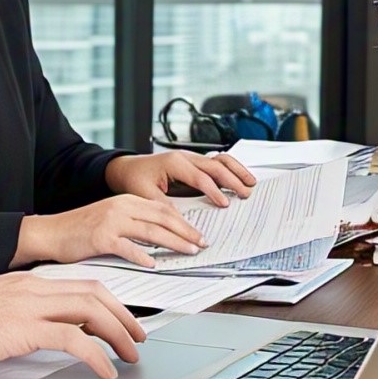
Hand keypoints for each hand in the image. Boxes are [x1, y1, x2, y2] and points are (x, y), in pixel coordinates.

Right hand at [0, 273, 144, 378]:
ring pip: (91, 311)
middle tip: (138, 339)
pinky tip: (104, 370)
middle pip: (95, 293)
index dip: (109, 303)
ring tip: (129, 356)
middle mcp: (31, 289)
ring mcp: (27, 306)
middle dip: (123, 316)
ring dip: (117, 334)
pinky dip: (96, 354)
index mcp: (24, 283)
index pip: (80, 285)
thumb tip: (35, 334)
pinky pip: (73, 338)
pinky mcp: (22, 329)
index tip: (122, 322)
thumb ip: (15, 318)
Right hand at [14, 194, 209, 268]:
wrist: (50, 233)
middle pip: (162, 217)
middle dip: (186, 231)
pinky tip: (153, 263)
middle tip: (201, 242)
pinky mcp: (100, 238)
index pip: (162, 208)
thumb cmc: (78, 230)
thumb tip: (159, 236)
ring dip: (173, 242)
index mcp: (124, 200)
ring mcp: (110, 221)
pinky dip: (143, 256)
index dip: (184, 221)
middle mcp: (119, 207)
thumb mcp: (109, 217)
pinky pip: (128, 247)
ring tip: (188, 251)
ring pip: (151, 231)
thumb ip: (132, 223)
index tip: (197, 233)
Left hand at [104, 150, 255, 205]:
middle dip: (232, 180)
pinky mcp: (194, 163)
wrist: (127, 168)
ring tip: (250, 183)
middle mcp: (185, 157)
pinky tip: (240, 178)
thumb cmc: (135, 179)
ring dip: (236, 170)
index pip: (200, 177)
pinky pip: (216, 162)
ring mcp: (191, 158)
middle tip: (245, 194)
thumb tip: (181, 221)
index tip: (224, 204)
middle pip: (215, 165)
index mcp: (174, 162)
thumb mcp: (145, 195)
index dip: (214, 191)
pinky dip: (230, 169)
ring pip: (220, 160)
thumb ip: (163, 206)